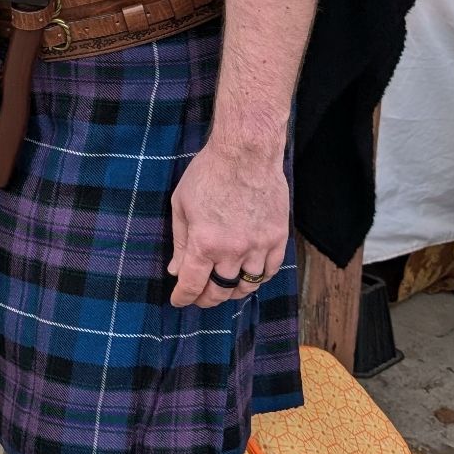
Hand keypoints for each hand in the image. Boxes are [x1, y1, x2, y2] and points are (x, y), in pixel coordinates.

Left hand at [168, 140, 289, 307]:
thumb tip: (176, 271)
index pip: (192, 285)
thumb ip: (180, 242)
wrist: (246, 152)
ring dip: (232, 291)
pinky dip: (259, 279)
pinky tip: (249, 276)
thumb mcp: (181, 205)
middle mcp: (232, 250)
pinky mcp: (278, 238)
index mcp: (204, 243)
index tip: (179, 301)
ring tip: (224, 288)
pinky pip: (270, 271)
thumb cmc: (208, 173)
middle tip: (200, 297)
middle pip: (220, 291)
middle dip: (206, 299)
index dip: (183, 298)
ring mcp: (258, 246)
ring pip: (247, 286)